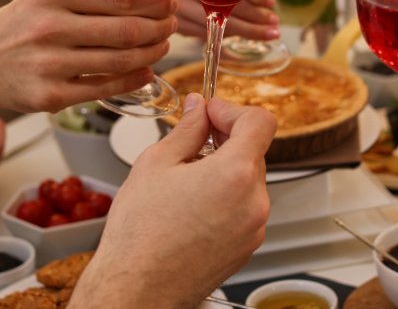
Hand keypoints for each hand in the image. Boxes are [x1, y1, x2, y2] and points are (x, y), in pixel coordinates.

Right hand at [0, 0, 177, 112]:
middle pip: (127, 30)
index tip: (168, 5)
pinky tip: (145, 72)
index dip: (155, 3)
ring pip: (121, 61)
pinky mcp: (51, 97)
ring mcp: (50, 65)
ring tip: (161, 47)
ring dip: (151, 54)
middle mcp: (50, 27)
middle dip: (160, 29)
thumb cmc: (15, 28)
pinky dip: (134, 81)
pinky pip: (106, 88)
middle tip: (170, 28)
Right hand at [72, 94, 275, 306]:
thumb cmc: (140, 235)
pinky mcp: (247, 246)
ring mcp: (254, 227)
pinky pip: (244, 208)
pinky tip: (192, 206)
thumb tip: (198, 109)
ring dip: (224, 170)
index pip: (260, 121)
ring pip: (247, 180)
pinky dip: (225, 198)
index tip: (211, 113)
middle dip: (224, 140)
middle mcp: (254, 201)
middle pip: (253, 151)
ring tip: (185, 181)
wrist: (137, 289)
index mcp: (236, 174)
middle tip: (191, 143)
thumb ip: (187, 129)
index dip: (233, 110)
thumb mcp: (156, 163)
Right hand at [174, 0, 279, 39]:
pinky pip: (209, 37)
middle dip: (257, 17)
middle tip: (274, 20)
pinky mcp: (179, 27)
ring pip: (220, 27)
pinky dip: (229, 38)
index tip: (271, 0)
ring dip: (249, 31)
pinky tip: (244, 37)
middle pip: (228, 9)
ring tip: (270, 32)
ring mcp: (179, 12)